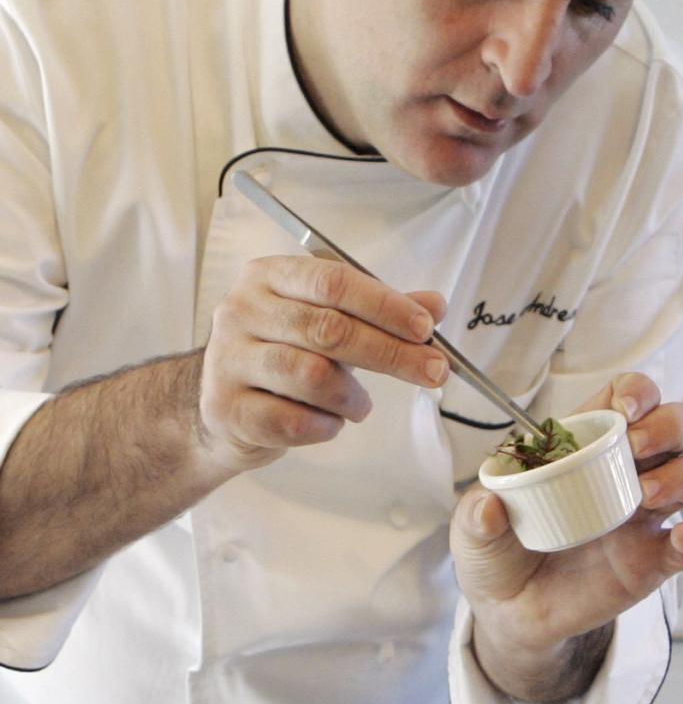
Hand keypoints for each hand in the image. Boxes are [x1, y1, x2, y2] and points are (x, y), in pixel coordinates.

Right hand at [198, 256, 448, 472]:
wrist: (226, 409)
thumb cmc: (284, 355)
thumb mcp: (328, 322)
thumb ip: (379, 313)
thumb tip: (435, 305)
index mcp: (269, 276)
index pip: (333, 282)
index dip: (385, 305)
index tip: (425, 328)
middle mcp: (241, 311)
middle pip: (328, 329)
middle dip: (391, 353)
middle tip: (433, 372)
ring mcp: (228, 360)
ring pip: (311, 376)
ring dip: (353, 397)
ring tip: (360, 405)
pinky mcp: (226, 408)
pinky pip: (293, 421)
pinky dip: (326, 426)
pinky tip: (330, 422)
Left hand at [450, 373, 682, 702]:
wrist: (513, 615)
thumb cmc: (498, 556)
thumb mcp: (473, 534)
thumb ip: (476, 517)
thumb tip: (489, 506)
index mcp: (584, 446)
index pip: (628, 397)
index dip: (637, 391)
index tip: (624, 409)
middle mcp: (625, 471)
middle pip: (676, 425)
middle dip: (666, 425)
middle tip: (636, 449)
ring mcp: (646, 514)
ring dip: (680, 476)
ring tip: (643, 497)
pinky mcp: (657, 558)